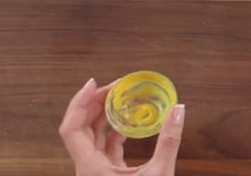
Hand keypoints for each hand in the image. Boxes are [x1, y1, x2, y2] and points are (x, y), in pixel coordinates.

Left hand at [59, 78, 185, 175]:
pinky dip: (114, 132)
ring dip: (104, 116)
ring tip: (122, 99)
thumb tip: (179, 111)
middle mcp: (88, 169)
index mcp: (90, 168)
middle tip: (116, 86)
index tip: (95, 83)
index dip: (78, 102)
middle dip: (95, 103)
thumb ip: (168, 141)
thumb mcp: (159, 175)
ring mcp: (96, 173)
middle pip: (80, 128)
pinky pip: (104, 148)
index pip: (71, 128)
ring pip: (92, 138)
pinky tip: (129, 123)